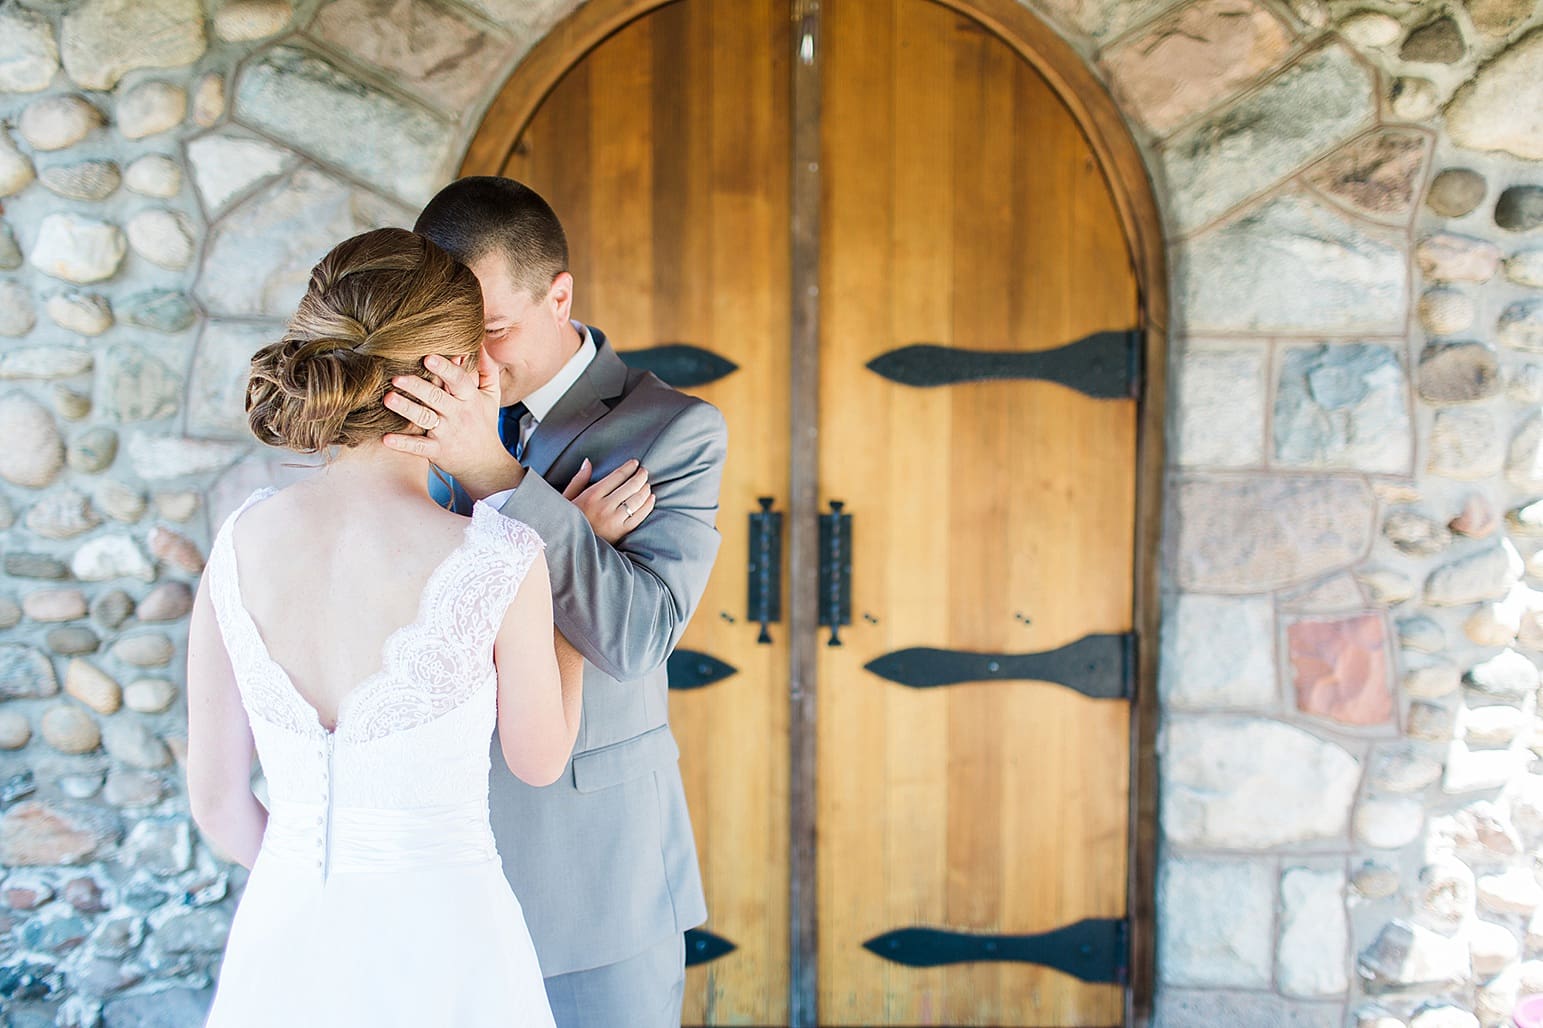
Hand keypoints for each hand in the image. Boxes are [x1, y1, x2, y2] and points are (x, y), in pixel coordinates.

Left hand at [382, 350, 523, 500]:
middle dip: (417, 386)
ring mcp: (447, 434)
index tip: (428, 358)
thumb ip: (487, 370)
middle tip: (397, 377)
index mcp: (470, 398)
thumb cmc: (484, 423)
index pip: (458, 380)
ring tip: (388, 399)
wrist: (486, 463)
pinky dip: (403, 444)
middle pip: (436, 397)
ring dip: (406, 409)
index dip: (444, 369)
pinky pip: (418, 447)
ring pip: (424, 419)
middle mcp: (458, 414)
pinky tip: (386, 438)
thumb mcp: (491, 396)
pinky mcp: (437, 451)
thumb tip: (481, 344)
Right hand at [562, 458, 654, 544]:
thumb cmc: (568, 520)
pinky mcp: (620, 532)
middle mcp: (604, 506)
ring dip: (645, 489)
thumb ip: (578, 479)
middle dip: (640, 476)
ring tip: (647, 484)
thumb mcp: (567, 498)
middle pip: (630, 486)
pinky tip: (651, 498)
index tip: (635, 463)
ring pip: (637, 500)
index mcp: (591, 495)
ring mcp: (614, 520)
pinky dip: (648, 505)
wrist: (569, 545)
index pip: (617, 476)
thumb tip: (588, 462)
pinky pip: (639, 516)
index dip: (628, 468)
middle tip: (644, 472)